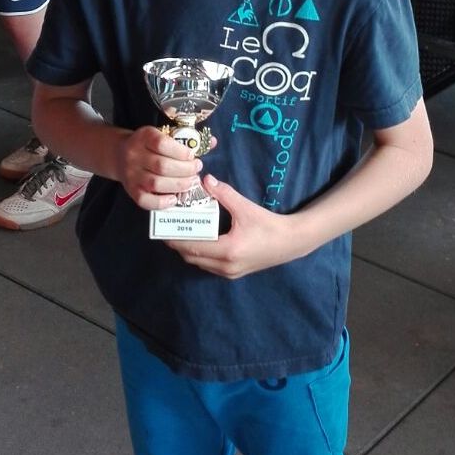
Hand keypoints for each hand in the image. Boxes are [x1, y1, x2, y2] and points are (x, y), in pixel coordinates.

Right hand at [119, 125, 207, 209]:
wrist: (119, 154)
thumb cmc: (148, 145)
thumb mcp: (163, 134)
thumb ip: (186, 138)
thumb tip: (212, 142)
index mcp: (144, 137)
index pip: (162, 143)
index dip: (181, 151)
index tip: (192, 156)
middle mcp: (135, 155)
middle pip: (161, 166)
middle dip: (185, 170)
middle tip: (196, 170)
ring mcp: (132, 174)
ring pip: (156, 183)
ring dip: (178, 185)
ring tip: (191, 183)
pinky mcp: (131, 190)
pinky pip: (145, 200)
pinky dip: (161, 202)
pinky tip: (174, 198)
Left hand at [166, 175, 296, 277]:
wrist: (291, 242)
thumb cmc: (269, 225)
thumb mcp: (245, 208)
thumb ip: (224, 194)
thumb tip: (206, 180)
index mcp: (227, 250)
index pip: (191, 247)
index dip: (175, 238)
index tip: (163, 227)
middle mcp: (225, 266)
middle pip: (191, 257)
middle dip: (178, 243)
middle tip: (171, 226)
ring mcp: (229, 272)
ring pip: (199, 263)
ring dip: (188, 250)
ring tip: (182, 232)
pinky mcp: (233, 273)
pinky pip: (208, 265)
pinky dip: (200, 254)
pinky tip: (199, 240)